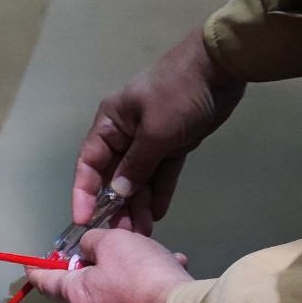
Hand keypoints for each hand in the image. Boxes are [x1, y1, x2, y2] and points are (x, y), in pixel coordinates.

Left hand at [26, 229, 191, 302]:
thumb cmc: (138, 273)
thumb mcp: (110, 242)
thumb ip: (92, 241)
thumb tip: (89, 249)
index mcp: (76, 295)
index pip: (46, 283)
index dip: (36, 270)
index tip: (29, 264)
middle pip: (80, 284)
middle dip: (89, 263)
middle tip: (101, 245)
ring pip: (113, 288)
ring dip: (128, 267)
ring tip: (148, 252)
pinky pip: (137, 297)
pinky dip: (148, 279)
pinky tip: (171, 265)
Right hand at [73, 27, 245, 233]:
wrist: (219, 68)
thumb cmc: (177, 94)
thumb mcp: (154, 132)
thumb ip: (135, 166)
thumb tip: (117, 194)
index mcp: (110, 124)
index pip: (89, 163)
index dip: (83, 193)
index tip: (82, 220)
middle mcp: (125, 134)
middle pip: (114, 176)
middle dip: (117, 205)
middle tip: (122, 234)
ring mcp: (150, 140)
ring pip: (139, 178)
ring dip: (139, 203)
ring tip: (144, 231)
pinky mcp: (173, 143)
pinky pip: (161, 173)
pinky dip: (160, 191)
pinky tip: (158, 214)